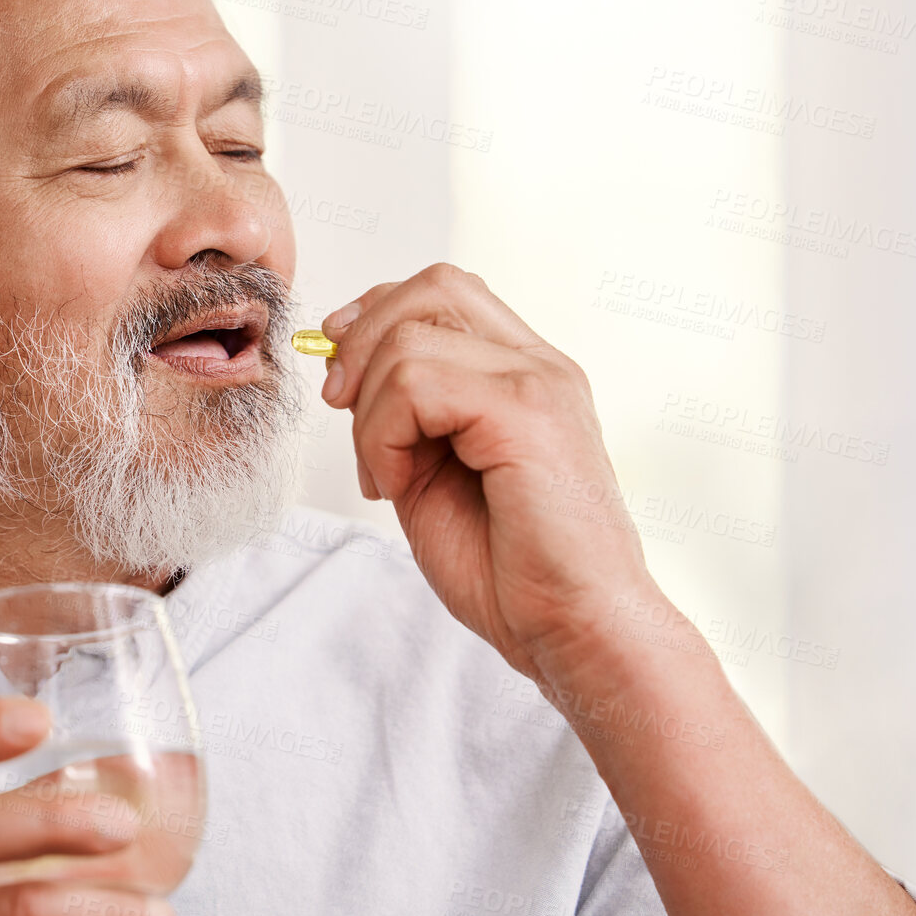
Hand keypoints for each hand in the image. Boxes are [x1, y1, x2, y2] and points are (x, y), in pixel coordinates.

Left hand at [318, 263, 654, 682]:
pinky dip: (385, 435)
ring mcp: (539, 381)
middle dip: (362, 342)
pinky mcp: (527, 411)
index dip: (378, 315)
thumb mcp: (432, 474)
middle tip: (341, 407)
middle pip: (432, 286)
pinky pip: (416, 383)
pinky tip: (400, 486)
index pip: (445, 291)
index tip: (342, 372)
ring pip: (409, 339)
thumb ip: (402, 416)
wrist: (573, 628)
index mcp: (524, 374)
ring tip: (388, 475)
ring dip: (370, 412)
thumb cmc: (513, 571)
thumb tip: (345, 372)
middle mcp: (539, 365)